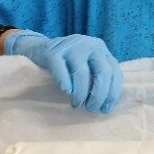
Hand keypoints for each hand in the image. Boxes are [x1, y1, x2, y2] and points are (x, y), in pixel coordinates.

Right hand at [5, 30, 121, 112]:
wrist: (39, 49)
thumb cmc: (68, 65)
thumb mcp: (88, 67)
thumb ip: (98, 79)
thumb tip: (106, 106)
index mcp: (101, 49)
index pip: (114, 72)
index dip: (113, 93)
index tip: (105, 109)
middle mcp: (90, 44)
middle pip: (103, 72)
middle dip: (99, 95)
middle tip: (91, 109)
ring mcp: (71, 45)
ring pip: (82, 72)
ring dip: (81, 93)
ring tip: (76, 104)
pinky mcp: (53, 51)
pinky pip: (61, 70)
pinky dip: (65, 83)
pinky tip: (66, 92)